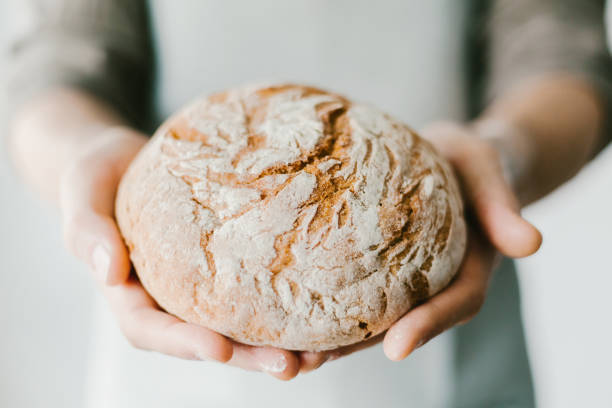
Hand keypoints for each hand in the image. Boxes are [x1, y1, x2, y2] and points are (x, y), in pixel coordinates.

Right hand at [59, 127, 300, 379]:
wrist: (122, 159)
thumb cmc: (96, 177)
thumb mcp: (81, 194)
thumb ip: (87, 230)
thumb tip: (108, 273)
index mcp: (129, 295)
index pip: (152, 330)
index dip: (185, 343)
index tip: (219, 348)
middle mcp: (168, 299)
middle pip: (206, 339)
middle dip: (247, 357)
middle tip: (289, 366)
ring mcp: (198, 286)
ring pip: (237, 325)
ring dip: (275, 344)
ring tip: (318, 354)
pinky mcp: (224, 265)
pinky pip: (253, 290)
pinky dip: (283, 306)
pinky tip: (318, 310)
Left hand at [298, 120, 542, 370]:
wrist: (451, 154)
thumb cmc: (474, 163)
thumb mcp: (489, 171)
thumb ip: (503, 205)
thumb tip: (530, 245)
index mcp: (465, 269)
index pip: (453, 305)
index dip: (427, 326)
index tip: (396, 347)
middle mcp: (428, 283)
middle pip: (396, 324)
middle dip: (354, 348)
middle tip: (311, 363)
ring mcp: (398, 277)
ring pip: (364, 315)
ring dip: (325, 336)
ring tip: (283, 352)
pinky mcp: (371, 262)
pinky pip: (344, 284)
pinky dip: (315, 299)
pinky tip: (278, 305)